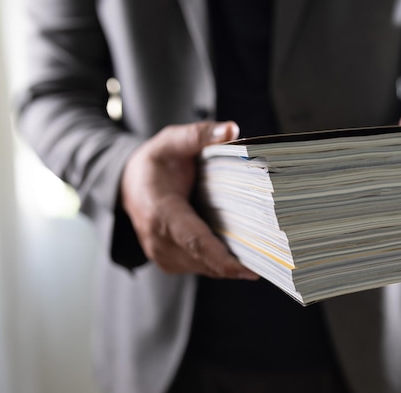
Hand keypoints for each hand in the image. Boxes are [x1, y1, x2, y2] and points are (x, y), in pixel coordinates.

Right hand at [121, 121, 258, 278]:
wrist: (127, 184)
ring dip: (231, 264)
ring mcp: (163, 255)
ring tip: (263, 255)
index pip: (194, 240)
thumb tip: (231, 130)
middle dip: (238, 263)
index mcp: (161, 211)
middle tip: (273, 260)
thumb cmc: (154, 162)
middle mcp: (159, 240)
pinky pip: (200, 267)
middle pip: (205, 260)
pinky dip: (220, 262)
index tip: (248, 269)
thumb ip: (200, 135)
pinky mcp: (170, 262)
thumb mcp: (172, 140)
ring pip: (205, 268)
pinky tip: (241, 251)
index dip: (222, 258)